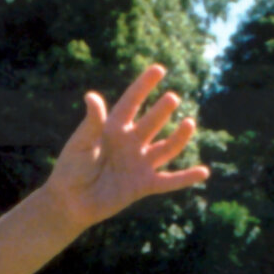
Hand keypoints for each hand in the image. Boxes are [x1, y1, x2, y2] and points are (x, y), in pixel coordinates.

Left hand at [46, 65, 207, 229]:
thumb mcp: (79, 145)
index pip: (132, 103)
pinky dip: (186, 178)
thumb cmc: (71, 170)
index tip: (158, 69)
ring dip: (179, 137)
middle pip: (152, 122)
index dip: (144, 86)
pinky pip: (168, 181)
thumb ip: (91, 124)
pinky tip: (204, 173)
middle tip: (171, 99)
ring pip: (165, 148)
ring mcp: (139, 163)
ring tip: (189, 123)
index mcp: (114, 129)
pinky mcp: (142, 185)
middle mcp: (131, 143)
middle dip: (162, 110)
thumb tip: (92, 96)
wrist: (70, 203)